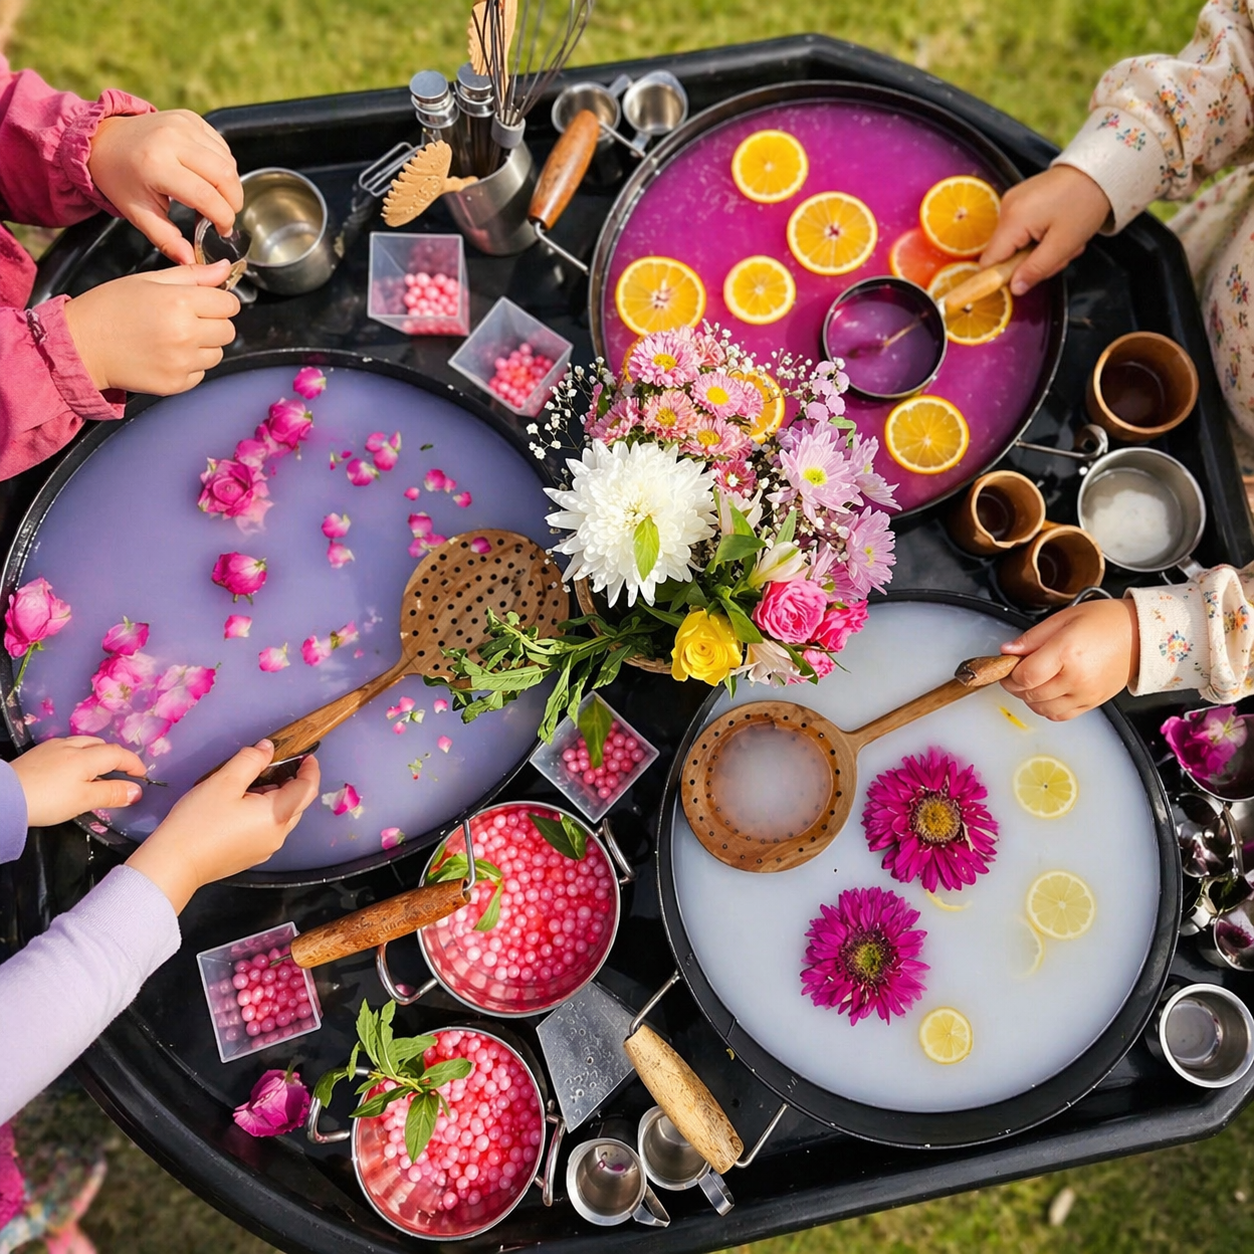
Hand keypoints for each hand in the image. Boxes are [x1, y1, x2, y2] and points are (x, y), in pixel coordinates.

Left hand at [10, 736, 147, 826]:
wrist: (4, 797)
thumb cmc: (47, 800)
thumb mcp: (84, 801)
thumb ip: (112, 794)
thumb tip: (137, 791)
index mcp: (86, 757)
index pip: (119, 754)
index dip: (134, 764)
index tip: (142, 776)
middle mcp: (71, 746)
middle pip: (102, 745)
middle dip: (116, 757)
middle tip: (121, 774)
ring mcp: (53, 747)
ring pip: (84, 743)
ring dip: (97, 754)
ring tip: (98, 771)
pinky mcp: (38, 753)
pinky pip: (67, 747)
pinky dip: (79, 754)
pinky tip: (72, 769)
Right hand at [64, 263, 238, 394]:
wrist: (80, 345)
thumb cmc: (110, 309)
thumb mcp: (148, 280)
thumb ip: (192, 275)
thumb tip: (224, 269)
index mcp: (180, 303)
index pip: (229, 304)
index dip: (219, 301)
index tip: (205, 302)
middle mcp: (185, 334)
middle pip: (228, 330)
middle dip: (213, 323)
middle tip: (185, 319)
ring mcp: (182, 362)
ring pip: (217, 353)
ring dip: (203, 346)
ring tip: (172, 338)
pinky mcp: (177, 384)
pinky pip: (201, 373)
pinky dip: (190, 365)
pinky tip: (165, 354)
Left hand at [88, 110, 242, 265]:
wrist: (103, 140)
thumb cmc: (120, 178)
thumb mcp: (138, 214)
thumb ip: (166, 239)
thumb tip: (190, 261)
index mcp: (156, 165)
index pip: (206, 195)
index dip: (223, 217)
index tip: (222, 230)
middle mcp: (171, 139)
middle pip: (225, 176)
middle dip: (233, 202)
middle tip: (225, 216)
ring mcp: (182, 124)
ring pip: (228, 161)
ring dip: (230, 186)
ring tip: (216, 198)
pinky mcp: (190, 118)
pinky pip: (222, 147)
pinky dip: (224, 166)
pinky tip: (210, 177)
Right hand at [126, 740, 318, 912]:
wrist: (174, 863)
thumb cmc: (198, 822)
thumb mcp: (225, 781)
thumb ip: (251, 760)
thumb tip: (268, 748)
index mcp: (278, 815)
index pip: (308, 789)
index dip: (311, 769)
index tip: (305, 755)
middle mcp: (278, 835)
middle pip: (297, 803)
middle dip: (290, 781)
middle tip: (268, 765)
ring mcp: (265, 848)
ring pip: (281, 816)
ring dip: (274, 797)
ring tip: (247, 784)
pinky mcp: (251, 856)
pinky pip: (267, 828)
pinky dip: (262, 812)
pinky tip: (239, 805)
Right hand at [979, 166, 1111, 295]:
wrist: (1100, 169)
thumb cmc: (1085, 203)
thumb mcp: (1064, 243)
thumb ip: (1036, 269)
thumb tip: (1014, 289)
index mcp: (1013, 219)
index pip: (989, 261)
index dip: (1001, 277)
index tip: (1026, 278)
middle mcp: (1006, 208)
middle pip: (1004, 253)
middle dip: (1029, 262)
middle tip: (1059, 255)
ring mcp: (1012, 201)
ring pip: (1014, 243)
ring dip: (1037, 250)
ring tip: (1063, 239)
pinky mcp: (1020, 199)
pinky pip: (1021, 229)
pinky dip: (1037, 236)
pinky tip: (1056, 229)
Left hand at [999, 598, 1139, 719]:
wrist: (1142, 634)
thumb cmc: (1106, 622)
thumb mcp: (1064, 618)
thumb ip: (1032, 637)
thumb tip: (1007, 651)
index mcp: (1066, 653)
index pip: (1024, 675)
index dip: (1008, 674)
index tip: (1006, 666)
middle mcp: (1076, 678)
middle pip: (1030, 694)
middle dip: (1015, 685)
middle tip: (1015, 672)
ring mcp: (1085, 694)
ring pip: (1042, 709)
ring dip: (1029, 698)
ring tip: (1032, 681)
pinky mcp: (1093, 703)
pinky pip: (1060, 716)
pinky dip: (1046, 708)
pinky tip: (1047, 692)